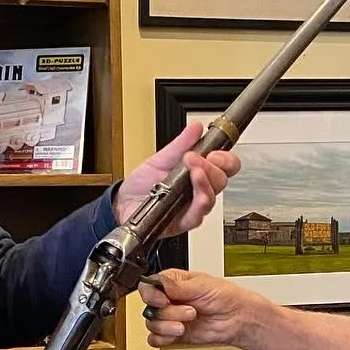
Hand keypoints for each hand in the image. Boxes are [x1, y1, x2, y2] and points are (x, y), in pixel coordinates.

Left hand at [115, 121, 239, 238]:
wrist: (124, 203)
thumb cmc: (143, 184)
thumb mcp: (161, 158)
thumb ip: (180, 144)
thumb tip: (196, 128)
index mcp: (199, 173)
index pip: (225, 166)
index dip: (226, 158)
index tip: (215, 151)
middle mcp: (199, 191)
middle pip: (221, 180)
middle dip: (212, 166)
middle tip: (196, 157)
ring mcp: (192, 207)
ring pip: (211, 197)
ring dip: (205, 180)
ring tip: (193, 168)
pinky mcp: (183, 221)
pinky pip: (198, 214)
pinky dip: (198, 199)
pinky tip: (193, 187)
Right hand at [140, 268, 255, 348]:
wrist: (237, 319)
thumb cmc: (226, 297)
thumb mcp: (202, 285)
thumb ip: (177, 285)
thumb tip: (159, 281)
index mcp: (172, 282)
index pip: (148, 286)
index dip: (151, 295)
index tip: (163, 300)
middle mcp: (168, 300)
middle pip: (150, 308)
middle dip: (168, 313)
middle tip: (189, 312)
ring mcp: (170, 317)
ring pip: (151, 324)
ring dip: (167, 327)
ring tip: (185, 325)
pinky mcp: (173, 334)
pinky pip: (155, 340)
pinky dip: (163, 339)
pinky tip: (177, 334)